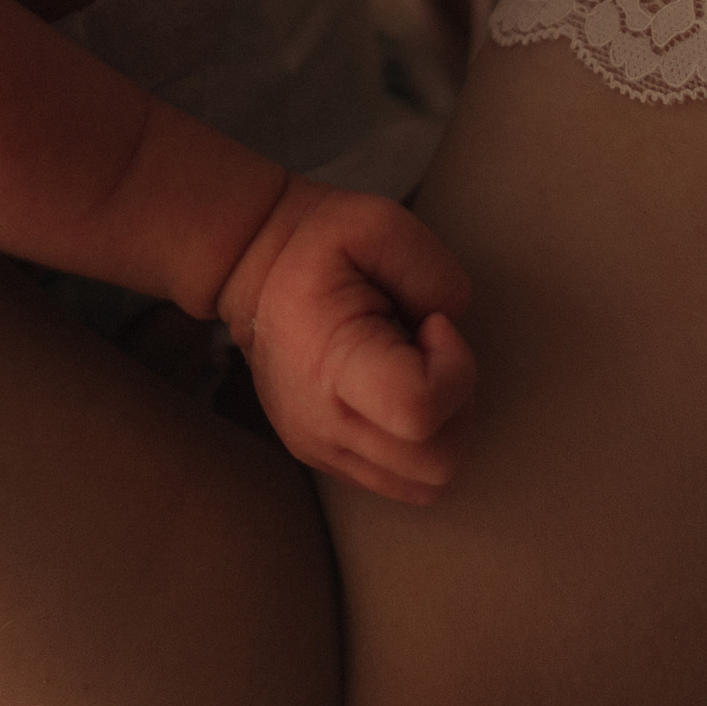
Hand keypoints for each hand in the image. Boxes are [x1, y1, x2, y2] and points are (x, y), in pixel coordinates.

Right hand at [218, 177, 477, 505]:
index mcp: (329, 363)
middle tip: (430, 350)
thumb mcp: (378, 221)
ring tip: (415, 371)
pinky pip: (402, 481)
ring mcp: (321, 449)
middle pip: (435, 463)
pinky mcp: (326, 458)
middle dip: (457, 404)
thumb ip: (434, 272)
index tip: (435, 325)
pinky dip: (418, 444)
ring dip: (442, 429)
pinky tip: (397, 389)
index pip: (419, 410)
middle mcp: (322, 424)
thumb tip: (451, 325)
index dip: (454, 370)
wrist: (249, 264)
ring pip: (425, 484)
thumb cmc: (316, 242)